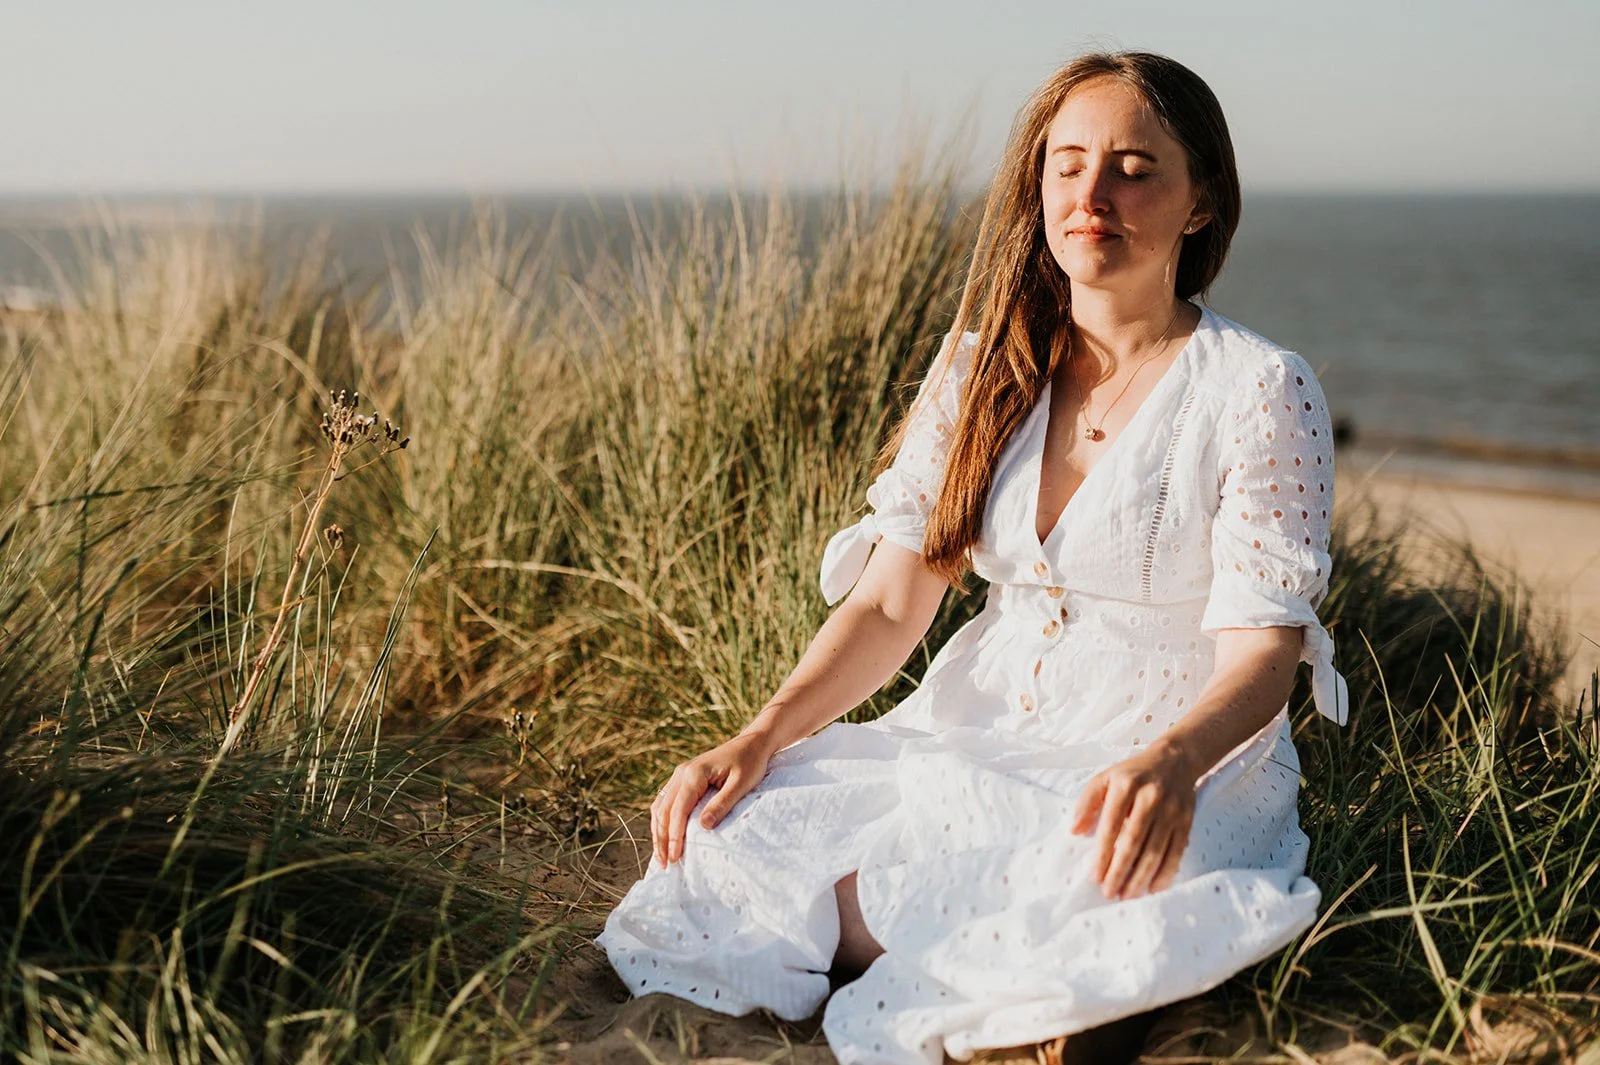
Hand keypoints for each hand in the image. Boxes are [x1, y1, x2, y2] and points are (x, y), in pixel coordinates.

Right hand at [650, 731, 775, 867]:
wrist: (752, 743)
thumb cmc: (750, 763)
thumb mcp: (741, 784)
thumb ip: (722, 804)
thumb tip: (702, 827)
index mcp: (694, 774)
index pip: (678, 809)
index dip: (674, 836)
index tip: (675, 857)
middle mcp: (681, 773)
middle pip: (664, 810)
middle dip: (661, 839)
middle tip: (664, 864)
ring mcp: (680, 775)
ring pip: (660, 807)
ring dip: (658, 832)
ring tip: (661, 856)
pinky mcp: (683, 779)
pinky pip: (666, 802)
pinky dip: (663, 821)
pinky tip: (664, 837)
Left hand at [1070, 739, 1199, 900]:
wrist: (1175, 761)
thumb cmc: (1133, 774)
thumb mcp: (1105, 778)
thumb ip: (1087, 802)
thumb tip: (1075, 830)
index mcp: (1126, 786)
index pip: (1112, 824)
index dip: (1104, 853)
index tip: (1095, 876)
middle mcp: (1151, 798)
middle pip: (1135, 841)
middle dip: (1121, 871)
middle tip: (1110, 892)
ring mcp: (1171, 810)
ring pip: (1156, 851)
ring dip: (1141, 877)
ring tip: (1127, 895)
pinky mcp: (1186, 820)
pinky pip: (1176, 852)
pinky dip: (1165, 873)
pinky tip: (1153, 888)